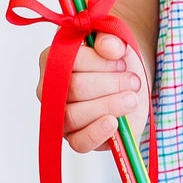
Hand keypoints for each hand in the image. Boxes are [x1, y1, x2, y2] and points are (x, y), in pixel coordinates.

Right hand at [37, 31, 150, 154]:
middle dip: (110, 83)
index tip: (120, 59)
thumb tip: (109, 47)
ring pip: (74, 116)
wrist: (130, 82)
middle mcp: (50, 90)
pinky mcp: (77, 139)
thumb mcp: (116, 42)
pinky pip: (79, 143)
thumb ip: (111, 38)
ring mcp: (61, 117)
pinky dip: (97, 133)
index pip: (70, 60)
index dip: (99, 61)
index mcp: (52, 60)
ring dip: (110, 105)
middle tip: (132, 81)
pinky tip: (114, 122)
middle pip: (74, 88)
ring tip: (132, 98)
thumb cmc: (116, 61)